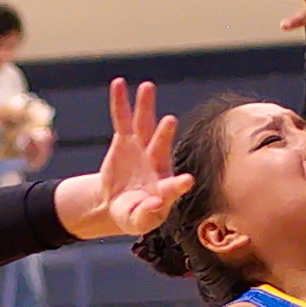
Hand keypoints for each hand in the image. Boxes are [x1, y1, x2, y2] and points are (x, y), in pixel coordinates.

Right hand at [52, 79, 191, 242]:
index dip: (178, 185)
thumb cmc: (135, 215)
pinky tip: (119, 84)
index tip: (187, 181)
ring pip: (144, 126)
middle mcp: (156, 163)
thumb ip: (147, 214)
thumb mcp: (139, 222)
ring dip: (145, 107)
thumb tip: (156, 202)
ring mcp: (141, 149)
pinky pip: (122, 120)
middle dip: (164, 135)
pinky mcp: (125, 141)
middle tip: (170, 120)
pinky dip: (120, 103)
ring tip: (147, 86)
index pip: (173, 186)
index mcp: (164, 187)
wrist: (118, 203)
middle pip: (160, 147)